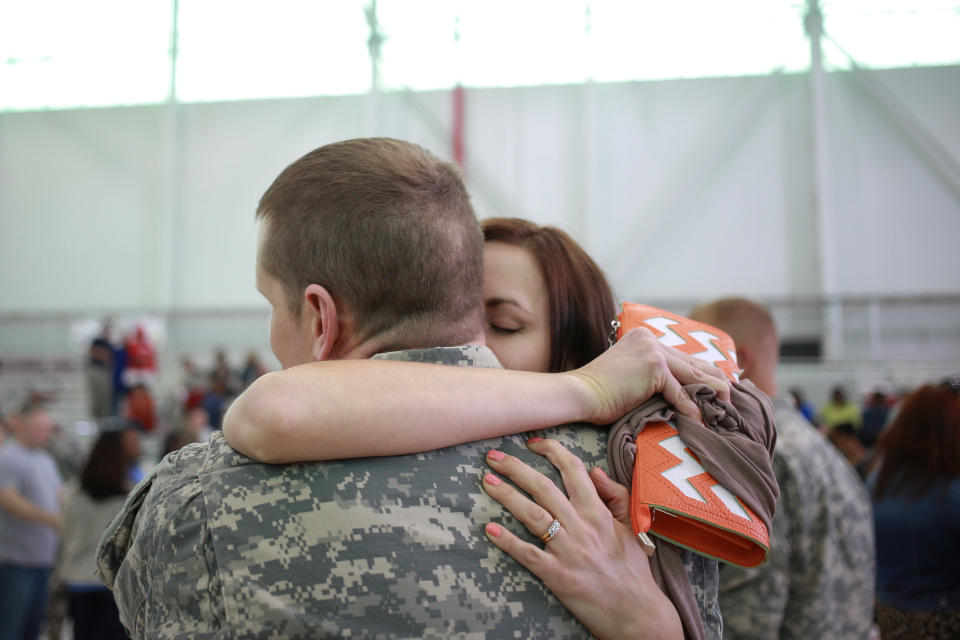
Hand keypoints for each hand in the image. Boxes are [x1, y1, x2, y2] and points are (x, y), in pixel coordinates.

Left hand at [482, 438, 681, 639]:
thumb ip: (615, 495)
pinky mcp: (558, 576)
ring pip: (532, 515)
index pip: (573, 470)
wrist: (638, 613)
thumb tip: (594, 471)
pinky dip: (508, 542)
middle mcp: (582, 526)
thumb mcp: (631, 527)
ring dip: (507, 495)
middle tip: (493, 457)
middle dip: (515, 468)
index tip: (532, 443)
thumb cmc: (633, 569)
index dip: (551, 451)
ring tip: (487, 481)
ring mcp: (569, 551)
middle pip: (544, 487)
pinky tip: (489, 529)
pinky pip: (528, 555)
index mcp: (598, 512)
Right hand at [566, 327, 730, 423]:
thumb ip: (653, 377)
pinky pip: (679, 392)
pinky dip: (690, 408)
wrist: (578, 394)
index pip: (683, 358)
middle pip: (694, 364)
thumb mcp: (631, 378)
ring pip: (693, 375)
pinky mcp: (653, 367)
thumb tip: (681, 393)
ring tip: (724, 412)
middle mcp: (651, 339)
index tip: (720, 389)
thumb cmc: (600, 393)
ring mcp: (652, 351)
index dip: (705, 374)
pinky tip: (700, 421)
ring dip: (711, 395)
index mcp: (645, 338)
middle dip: (715, 384)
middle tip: (730, 403)